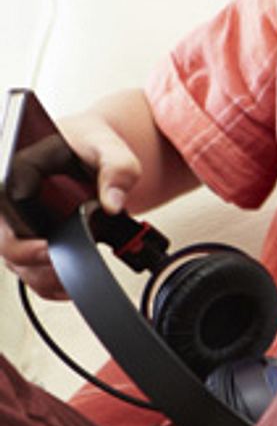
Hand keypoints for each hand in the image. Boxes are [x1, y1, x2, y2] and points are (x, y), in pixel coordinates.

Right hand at [0, 111, 141, 300]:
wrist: (91, 152)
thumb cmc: (88, 144)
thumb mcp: (107, 146)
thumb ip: (117, 167)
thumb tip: (113, 203)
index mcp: (16, 171)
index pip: (3, 210)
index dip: (22, 235)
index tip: (48, 249)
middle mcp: (8, 201)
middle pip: (6, 243)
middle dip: (37, 261)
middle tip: (69, 266)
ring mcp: (16, 224)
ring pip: (16, 263)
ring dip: (47, 275)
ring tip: (79, 272)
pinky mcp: (28, 240)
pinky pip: (29, 271)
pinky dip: (51, 282)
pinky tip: (73, 281)